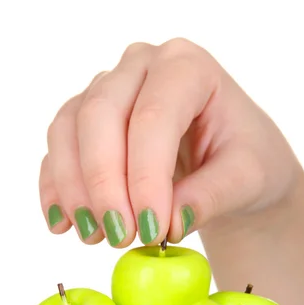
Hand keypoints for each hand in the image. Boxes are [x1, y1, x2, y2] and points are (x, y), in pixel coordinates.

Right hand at [40, 38, 300, 246]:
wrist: (230, 164)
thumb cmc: (245, 160)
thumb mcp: (247, 178)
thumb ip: (212, 196)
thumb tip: (169, 222)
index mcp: (187, 67)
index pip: (154, 116)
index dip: (145, 177)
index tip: (151, 230)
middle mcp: (141, 67)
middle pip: (100, 116)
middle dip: (104, 184)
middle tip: (119, 237)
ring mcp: (107, 90)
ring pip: (69, 130)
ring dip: (74, 189)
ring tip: (94, 237)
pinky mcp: (85, 121)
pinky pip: (58, 150)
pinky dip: (56, 189)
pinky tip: (63, 225)